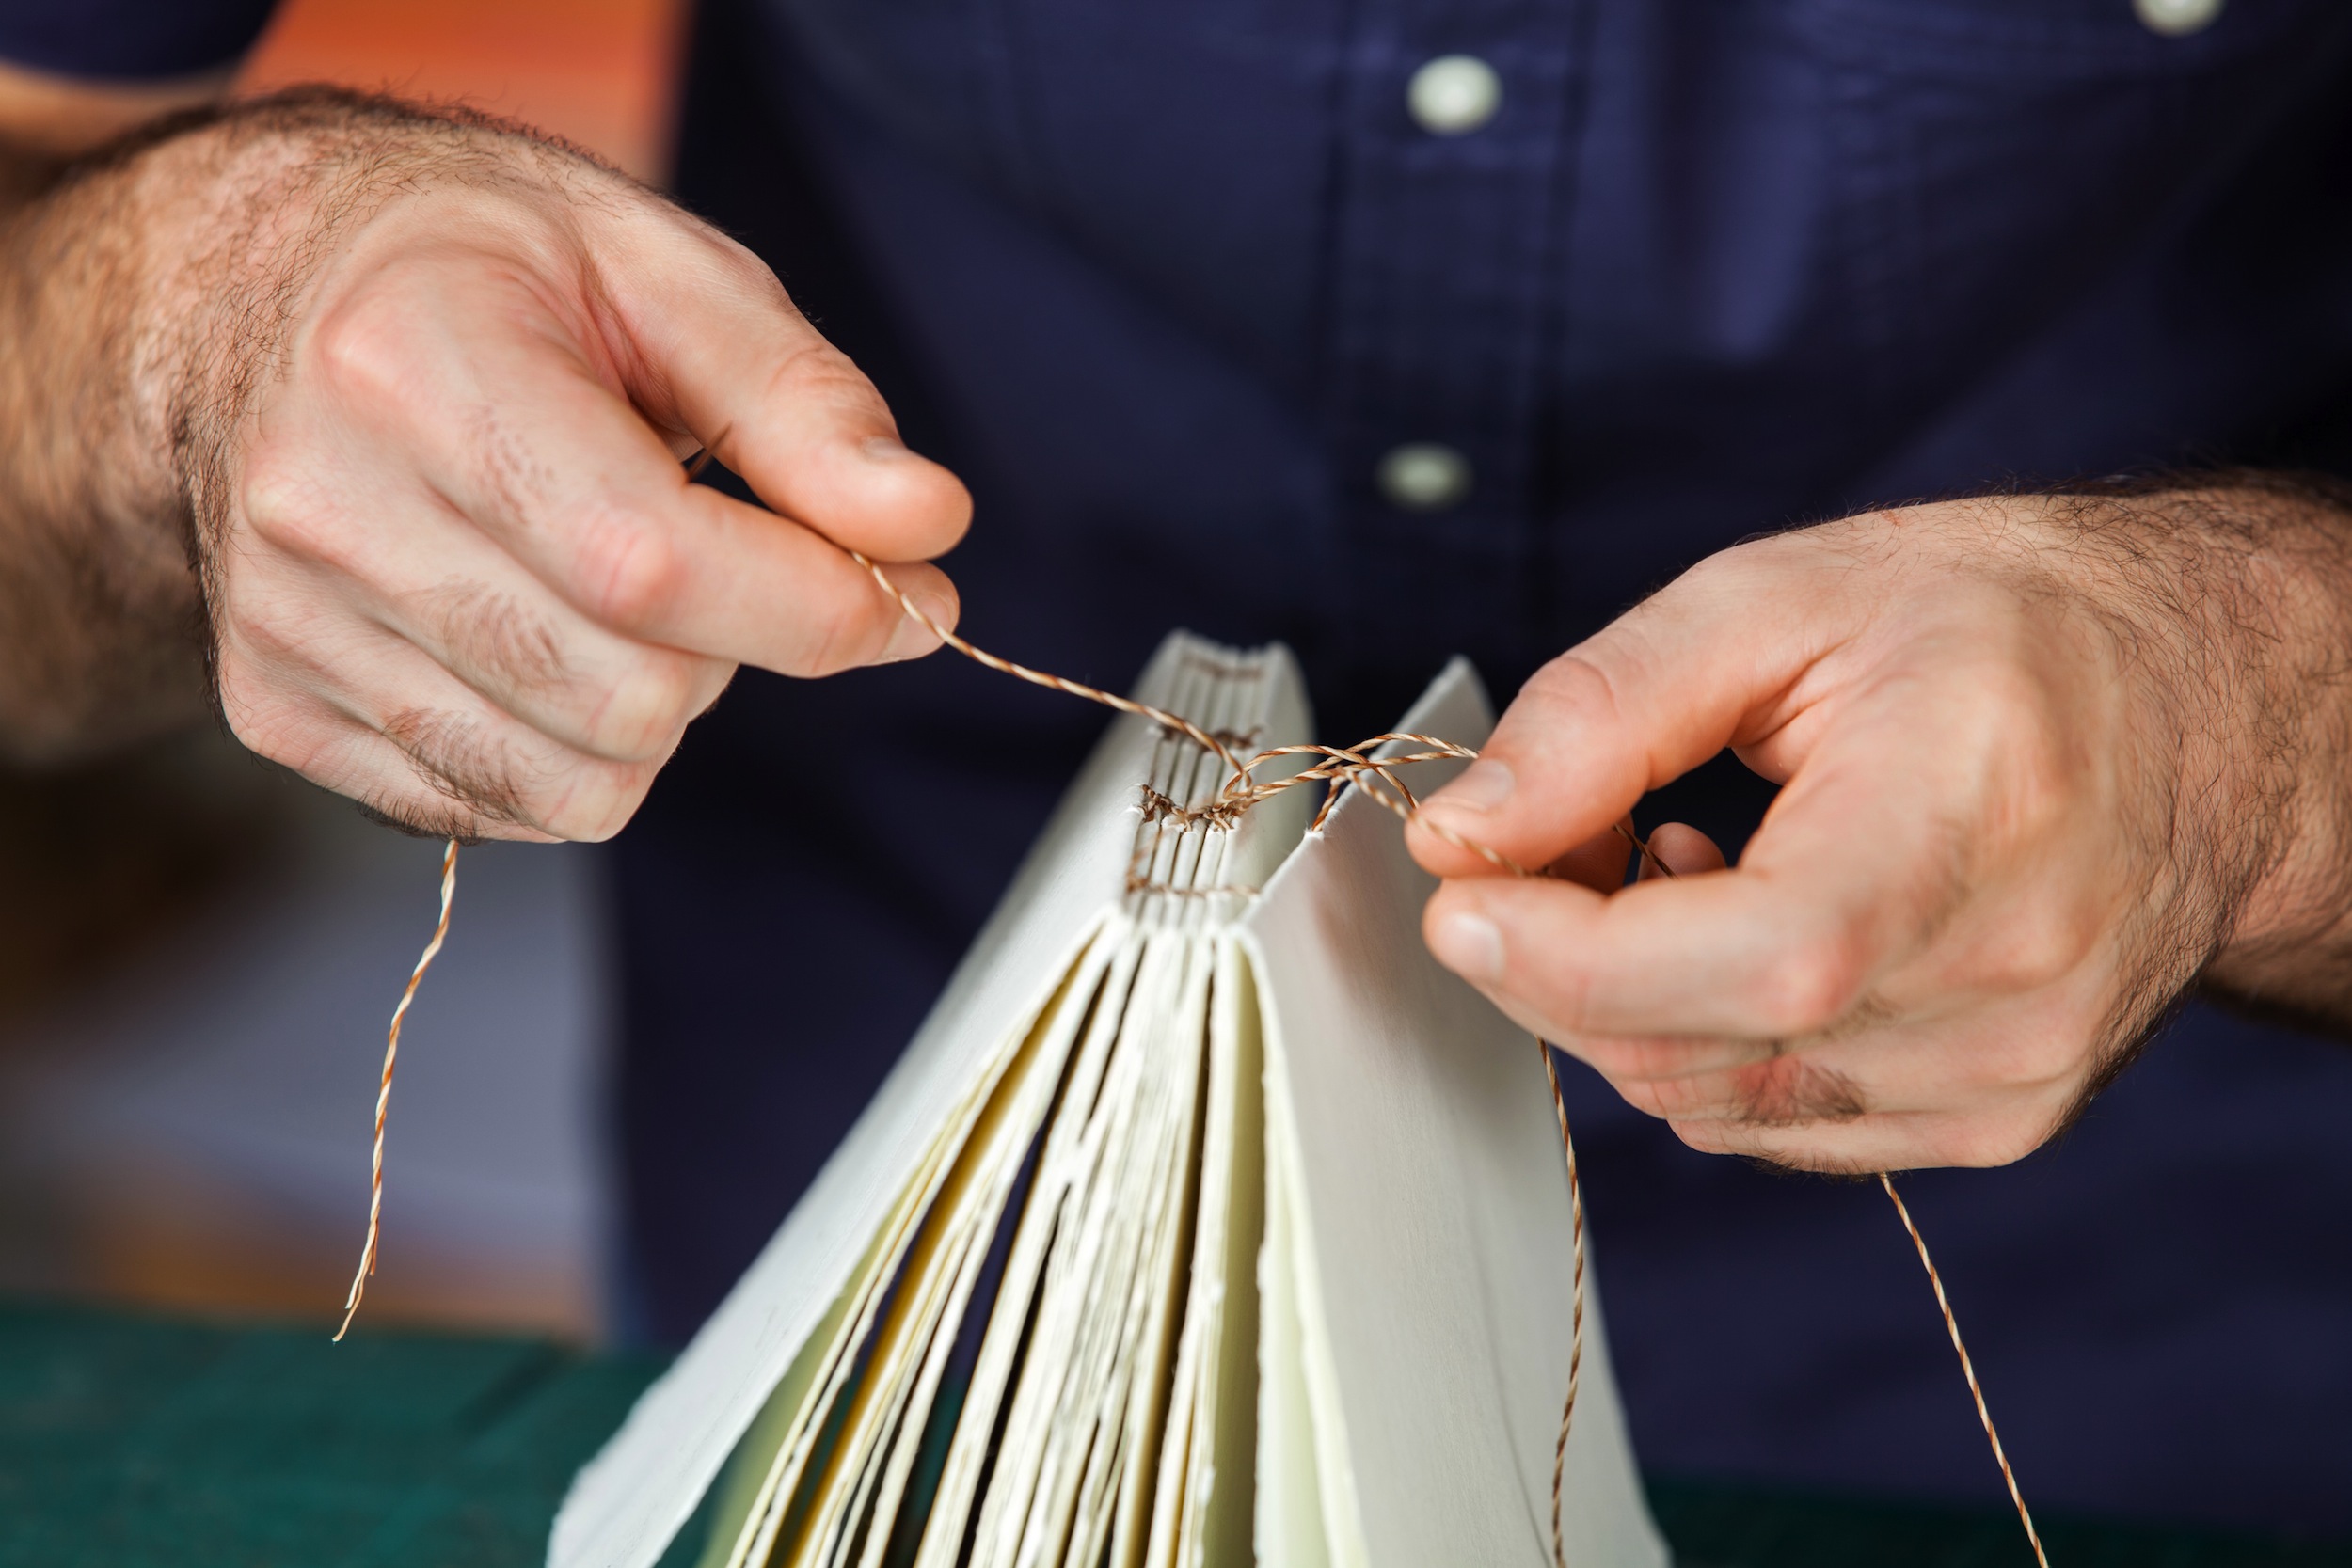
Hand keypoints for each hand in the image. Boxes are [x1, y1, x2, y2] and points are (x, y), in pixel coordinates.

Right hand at [178, 95, 968, 838]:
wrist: (256, 296)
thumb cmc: (482, 273)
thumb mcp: (665, 275)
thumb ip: (806, 407)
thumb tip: (925, 524)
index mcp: (413, 367)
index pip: (653, 566)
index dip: (816, 606)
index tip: (906, 591)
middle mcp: (322, 512)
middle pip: (631, 697)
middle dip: (741, 646)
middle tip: (730, 554)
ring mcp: (286, 626)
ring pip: (583, 783)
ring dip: (662, 705)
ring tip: (620, 582)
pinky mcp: (279, 709)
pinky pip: (506, 809)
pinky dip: (578, 748)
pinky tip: (548, 630)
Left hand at [1408, 486, 2351, 1170]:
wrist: (2203, 705)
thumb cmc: (2001, 626)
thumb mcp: (1778, 599)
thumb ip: (1599, 715)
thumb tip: (1458, 836)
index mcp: (1965, 833)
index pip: (1740, 965)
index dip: (1555, 950)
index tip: (1459, 884)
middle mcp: (2003, 994)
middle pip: (1687, 1050)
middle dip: (1558, 955)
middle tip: (1556, 830)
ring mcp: (2005, 1082)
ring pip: (1703, 1103)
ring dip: (1627, 994)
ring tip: (1682, 852)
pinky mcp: (1991, 1124)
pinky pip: (1763, 1123)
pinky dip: (1703, 1034)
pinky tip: (1748, 921)